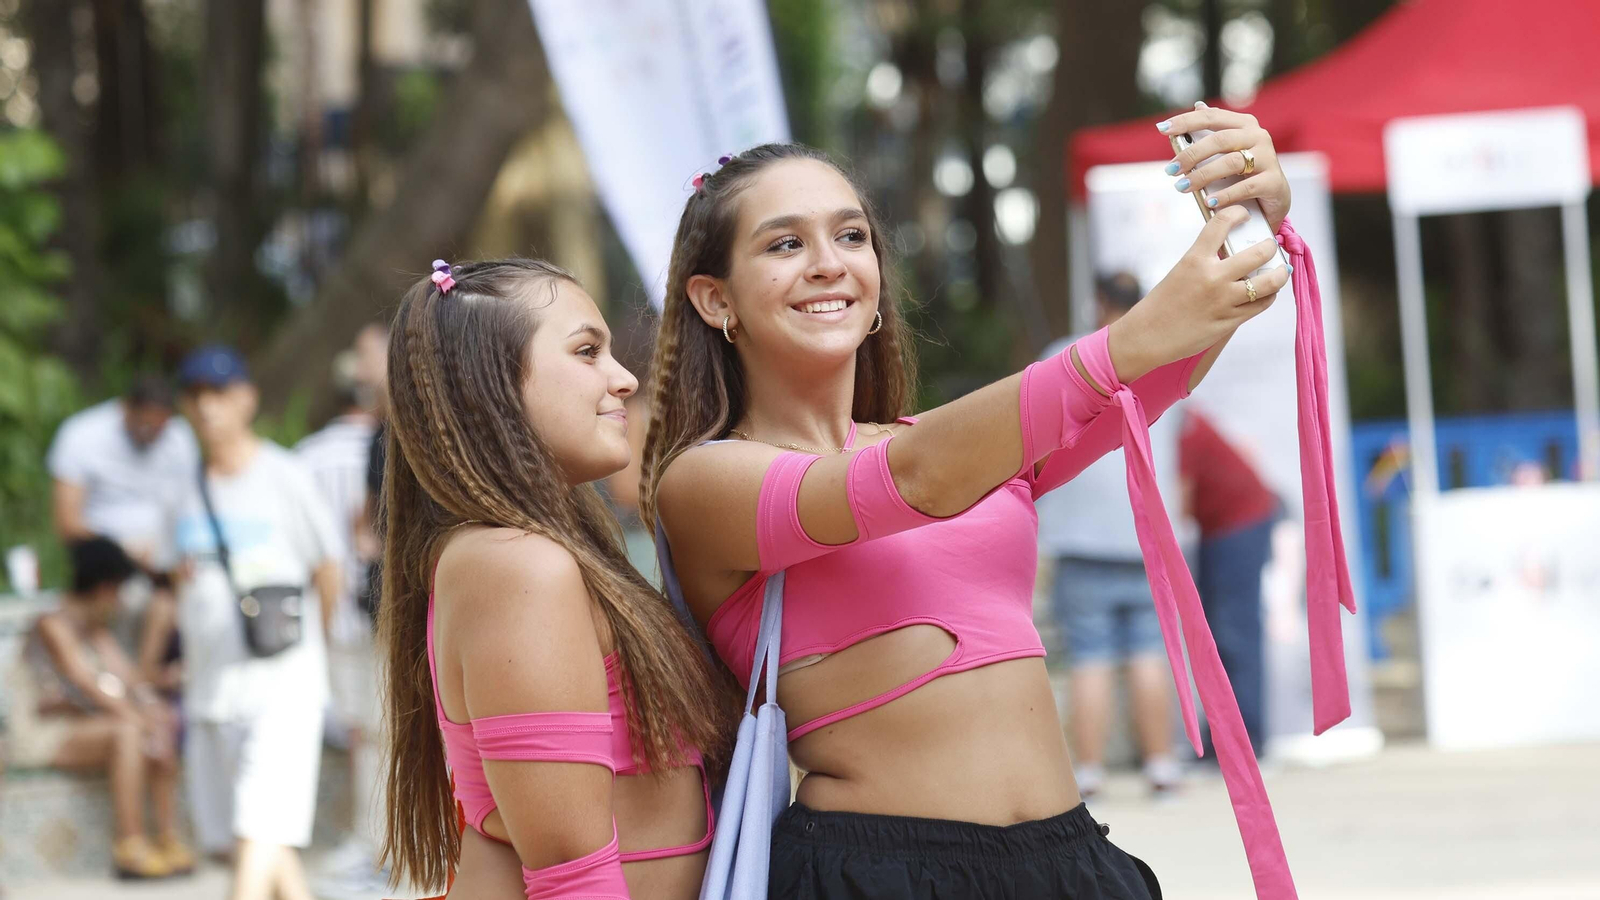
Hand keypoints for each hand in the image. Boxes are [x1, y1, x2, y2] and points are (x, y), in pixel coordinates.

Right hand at [1108, 206, 1288, 380]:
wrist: (1148, 335)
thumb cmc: (1163, 303)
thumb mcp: (1181, 272)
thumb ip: (1207, 260)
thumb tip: (1234, 252)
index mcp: (1195, 259)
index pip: (1222, 223)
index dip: (1238, 213)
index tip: (1245, 215)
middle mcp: (1212, 278)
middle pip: (1258, 253)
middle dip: (1270, 247)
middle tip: (1270, 247)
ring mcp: (1224, 301)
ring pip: (1269, 283)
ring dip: (1280, 273)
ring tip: (1281, 270)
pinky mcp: (1229, 321)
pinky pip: (1261, 305)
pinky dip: (1268, 296)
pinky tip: (1267, 292)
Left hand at [1164, 102, 1291, 231]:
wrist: (1274, 198)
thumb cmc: (1245, 172)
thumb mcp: (1228, 151)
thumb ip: (1213, 132)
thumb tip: (1197, 106)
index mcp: (1244, 125)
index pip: (1212, 117)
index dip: (1186, 121)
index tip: (1162, 129)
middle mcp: (1259, 137)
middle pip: (1220, 140)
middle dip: (1191, 154)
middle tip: (1171, 169)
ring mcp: (1269, 158)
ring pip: (1231, 163)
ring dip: (1203, 175)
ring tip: (1183, 187)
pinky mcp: (1274, 182)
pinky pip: (1245, 187)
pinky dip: (1224, 195)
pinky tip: (1209, 202)